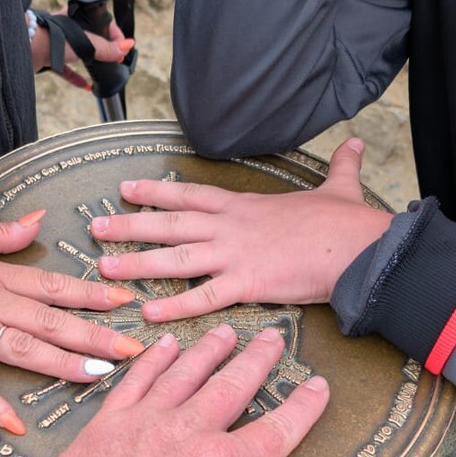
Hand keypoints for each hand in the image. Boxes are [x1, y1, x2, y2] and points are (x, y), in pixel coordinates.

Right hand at [0, 212, 143, 433]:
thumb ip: (3, 234)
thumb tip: (40, 220)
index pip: (55, 286)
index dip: (94, 295)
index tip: (126, 303)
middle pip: (51, 321)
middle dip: (95, 336)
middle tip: (132, 350)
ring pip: (23, 349)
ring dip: (62, 364)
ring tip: (98, 376)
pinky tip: (17, 423)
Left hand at [30, 8, 134, 89]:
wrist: (26, 49)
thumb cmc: (53, 38)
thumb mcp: (87, 43)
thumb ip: (107, 48)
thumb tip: (128, 46)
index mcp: (77, 16)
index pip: (102, 23)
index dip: (115, 36)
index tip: (122, 50)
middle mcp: (68, 28)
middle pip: (91, 39)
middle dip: (103, 50)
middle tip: (114, 61)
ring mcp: (58, 44)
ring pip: (79, 54)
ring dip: (91, 63)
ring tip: (103, 71)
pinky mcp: (50, 58)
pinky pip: (67, 70)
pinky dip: (77, 78)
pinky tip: (87, 86)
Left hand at [40, 324, 345, 456]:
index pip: (277, 430)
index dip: (303, 407)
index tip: (319, 385)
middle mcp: (188, 433)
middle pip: (232, 386)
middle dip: (257, 359)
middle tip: (273, 337)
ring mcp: (145, 424)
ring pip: (185, 374)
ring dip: (208, 350)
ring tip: (225, 331)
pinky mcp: (107, 424)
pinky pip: (136, 381)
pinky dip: (153, 360)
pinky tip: (165, 345)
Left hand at [92, 139, 393, 321]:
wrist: (359, 247)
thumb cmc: (347, 222)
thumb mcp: (339, 188)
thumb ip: (341, 166)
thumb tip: (357, 143)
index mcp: (244, 205)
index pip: (190, 194)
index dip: (155, 191)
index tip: (125, 189)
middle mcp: (231, 227)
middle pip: (171, 223)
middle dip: (130, 226)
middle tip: (96, 228)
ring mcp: (236, 255)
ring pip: (176, 258)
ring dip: (138, 263)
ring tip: (105, 268)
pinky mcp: (248, 284)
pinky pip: (204, 298)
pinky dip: (175, 307)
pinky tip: (149, 313)